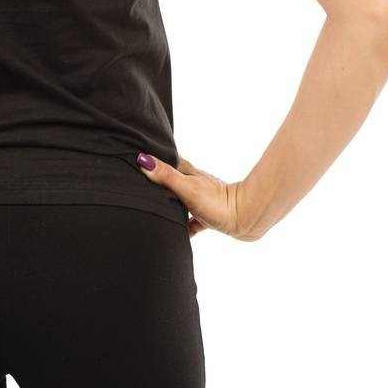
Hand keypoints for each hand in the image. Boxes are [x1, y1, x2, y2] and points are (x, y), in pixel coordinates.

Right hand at [134, 151, 263, 240]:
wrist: (248, 219)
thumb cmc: (219, 202)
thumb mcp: (187, 188)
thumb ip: (166, 176)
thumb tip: (142, 160)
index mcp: (188, 173)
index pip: (168, 159)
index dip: (154, 156)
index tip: (139, 155)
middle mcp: (195, 184)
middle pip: (172, 179)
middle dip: (158, 180)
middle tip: (142, 182)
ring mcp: (202, 200)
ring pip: (181, 199)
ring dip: (170, 202)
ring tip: (155, 208)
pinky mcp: (209, 218)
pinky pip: (193, 221)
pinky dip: (185, 225)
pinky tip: (179, 233)